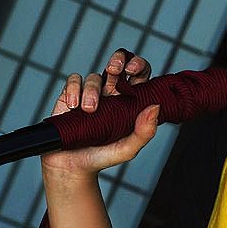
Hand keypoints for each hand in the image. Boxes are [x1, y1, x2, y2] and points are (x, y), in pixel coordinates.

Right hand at [41, 48, 158, 180]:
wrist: (72, 167)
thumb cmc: (103, 157)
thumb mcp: (128, 149)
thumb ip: (144, 132)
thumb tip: (156, 107)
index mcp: (129, 102)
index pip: (139, 75)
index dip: (138, 65)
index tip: (133, 70)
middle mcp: (111, 94)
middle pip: (118, 64)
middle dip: (118, 60)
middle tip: (115, 70)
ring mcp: (91, 93)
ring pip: (95, 76)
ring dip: (92, 89)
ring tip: (89, 110)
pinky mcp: (70, 96)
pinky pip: (74, 81)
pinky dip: (73, 89)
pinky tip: (73, 106)